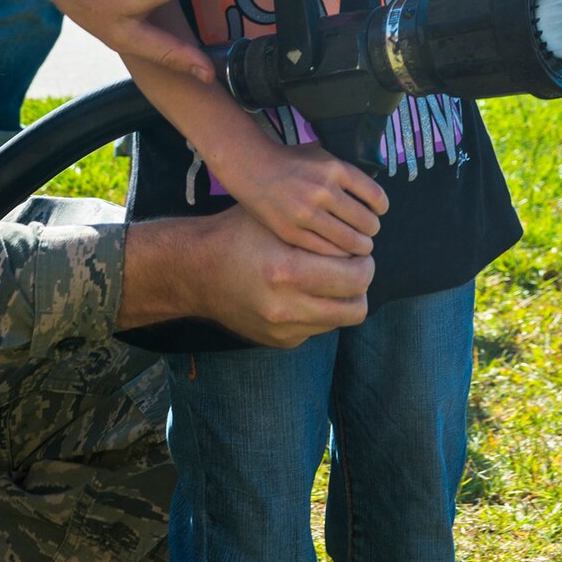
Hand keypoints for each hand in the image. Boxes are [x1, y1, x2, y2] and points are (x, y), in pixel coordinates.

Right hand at [119, 205, 374, 346]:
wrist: (195, 272)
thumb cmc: (237, 234)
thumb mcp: (276, 220)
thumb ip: (319, 231)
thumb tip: (361, 240)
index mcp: (287, 272)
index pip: (356, 277)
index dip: (365, 262)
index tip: (360, 250)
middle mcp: (287, 308)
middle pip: (356, 306)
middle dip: (361, 284)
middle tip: (354, 266)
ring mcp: (283, 330)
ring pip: (340, 320)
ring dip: (344, 299)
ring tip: (333, 278)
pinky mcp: (280, 342)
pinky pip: (318, 328)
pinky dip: (321, 311)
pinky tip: (307, 291)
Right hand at [219, 137, 387, 256]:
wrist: (250, 167)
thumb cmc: (289, 161)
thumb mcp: (320, 153)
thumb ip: (344, 169)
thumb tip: (369, 190)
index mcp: (335, 168)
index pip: (376, 196)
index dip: (381, 209)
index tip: (378, 212)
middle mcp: (323, 190)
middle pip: (366, 223)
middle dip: (371, 231)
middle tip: (368, 233)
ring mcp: (307, 213)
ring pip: (350, 241)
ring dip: (359, 247)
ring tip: (358, 247)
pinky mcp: (292, 232)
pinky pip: (327, 251)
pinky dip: (338, 255)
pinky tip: (337, 251)